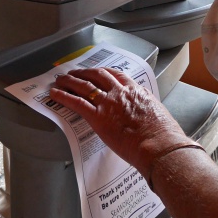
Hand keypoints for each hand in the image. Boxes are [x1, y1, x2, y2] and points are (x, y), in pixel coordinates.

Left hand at [50, 67, 185, 175]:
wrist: (159, 145)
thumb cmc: (163, 136)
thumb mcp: (157, 115)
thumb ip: (145, 111)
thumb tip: (143, 117)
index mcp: (136, 91)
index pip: (116, 75)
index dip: (103, 72)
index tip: (97, 72)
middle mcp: (120, 93)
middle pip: (97, 76)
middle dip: (83, 73)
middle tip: (74, 72)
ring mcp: (108, 103)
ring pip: (84, 85)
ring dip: (69, 81)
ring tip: (60, 79)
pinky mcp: (97, 117)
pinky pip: (76, 102)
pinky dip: (63, 96)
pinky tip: (55, 94)